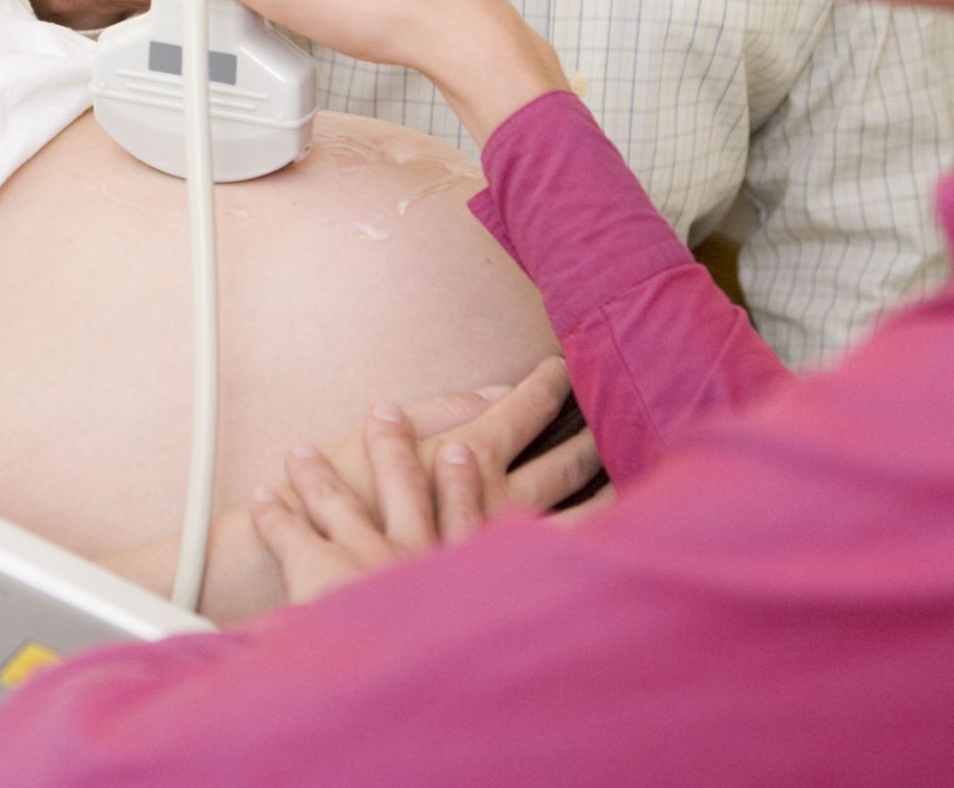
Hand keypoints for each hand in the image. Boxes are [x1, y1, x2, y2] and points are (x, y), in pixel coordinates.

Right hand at [257, 360, 602, 604]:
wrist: (327, 580)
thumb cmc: (345, 501)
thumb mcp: (380, 438)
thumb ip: (444, 411)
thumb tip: (498, 393)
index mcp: (468, 452)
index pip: (527, 408)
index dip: (550, 384)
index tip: (563, 368)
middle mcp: (498, 497)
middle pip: (567, 462)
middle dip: (595, 437)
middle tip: (619, 417)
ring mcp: (507, 543)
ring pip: (581, 517)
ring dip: (607, 494)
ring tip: (626, 479)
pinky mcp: (504, 585)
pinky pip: (561, 563)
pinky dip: (587, 547)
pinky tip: (600, 542)